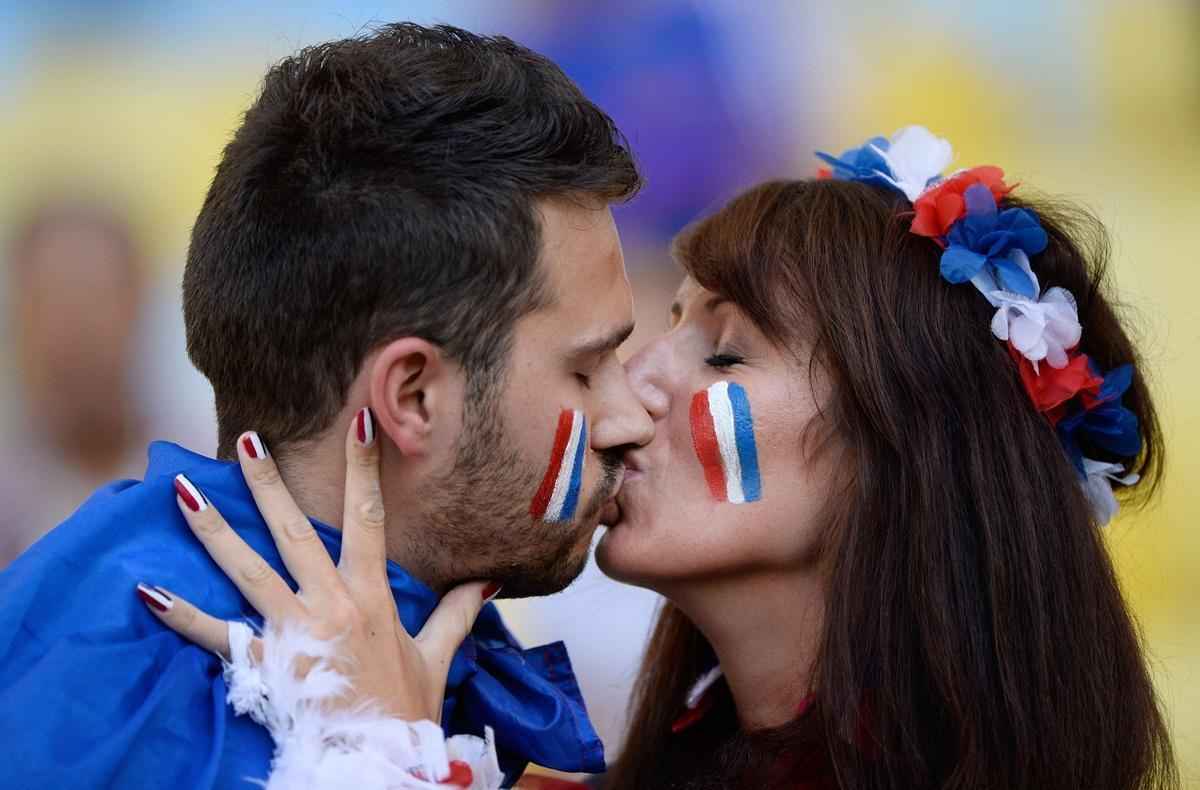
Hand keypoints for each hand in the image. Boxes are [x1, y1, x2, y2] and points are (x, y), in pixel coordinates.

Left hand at [136, 409, 495, 721]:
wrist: (380, 760)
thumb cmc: (404, 710)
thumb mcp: (436, 657)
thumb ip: (458, 613)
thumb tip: (488, 581)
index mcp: (371, 595)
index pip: (369, 517)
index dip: (363, 467)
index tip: (358, 422)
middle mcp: (331, 603)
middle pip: (296, 532)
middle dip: (268, 485)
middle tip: (246, 441)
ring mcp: (295, 632)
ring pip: (249, 571)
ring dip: (214, 532)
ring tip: (181, 494)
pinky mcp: (267, 664)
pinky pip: (218, 636)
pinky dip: (182, 615)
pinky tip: (148, 593)